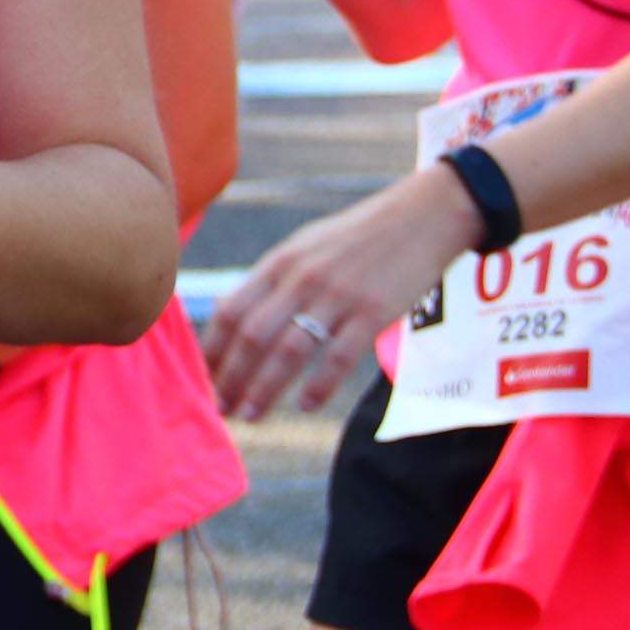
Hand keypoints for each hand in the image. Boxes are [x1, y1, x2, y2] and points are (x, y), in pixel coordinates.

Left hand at [201, 168, 480, 420]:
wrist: (424, 216)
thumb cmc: (359, 236)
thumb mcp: (306, 246)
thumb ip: (272, 280)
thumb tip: (232, 314)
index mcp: (280, 263)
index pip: (231, 311)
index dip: (213, 350)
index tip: (204, 378)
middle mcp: (301, 279)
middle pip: (252, 337)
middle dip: (230, 377)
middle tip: (221, 409)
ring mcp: (337, 296)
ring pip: (288, 352)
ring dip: (264, 389)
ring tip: (250, 414)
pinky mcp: (374, 313)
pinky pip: (338, 358)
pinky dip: (318, 386)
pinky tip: (304, 405)